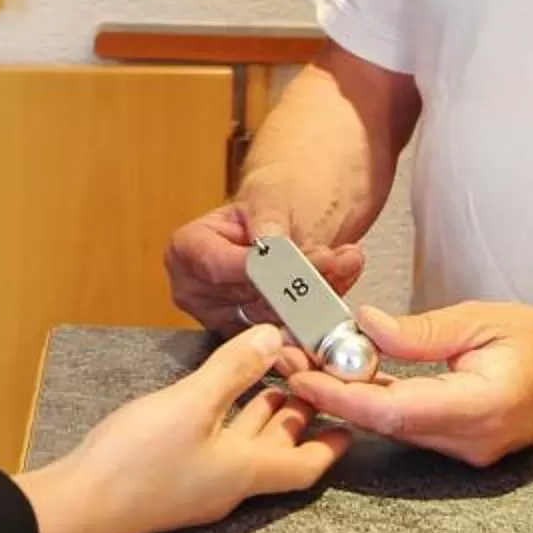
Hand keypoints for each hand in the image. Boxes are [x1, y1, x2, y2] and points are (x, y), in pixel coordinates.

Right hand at [15, 326, 349, 532]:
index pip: (304, 466)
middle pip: (275, 453)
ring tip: (275, 379)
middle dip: (297, 417)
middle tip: (313, 381)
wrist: (78, 504)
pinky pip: (217, 445)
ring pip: (244, 447)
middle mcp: (228, 483)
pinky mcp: (172, 477)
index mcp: (245, 472)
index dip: (331, 445)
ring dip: (261, 415)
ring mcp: (198, 482)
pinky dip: (228, 418)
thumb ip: (234, 370)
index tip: (350, 419)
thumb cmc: (138, 460)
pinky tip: (217, 393)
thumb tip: (274, 338)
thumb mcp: (192, 404)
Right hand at [164, 201, 366, 333]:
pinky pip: (293, 332)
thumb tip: (270, 244)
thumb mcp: (271, 197)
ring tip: (345, 260)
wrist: (294, 212)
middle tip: (336, 258)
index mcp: (187, 250)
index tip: (302, 262)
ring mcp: (226, 318)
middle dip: (300, 282)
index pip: (220, 270)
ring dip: (320, 291)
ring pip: (278, 321)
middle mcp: (199, 291)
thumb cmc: (273, 199)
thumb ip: (269, 222)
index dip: (263, 271)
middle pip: (251, 300)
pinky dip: (324, 307)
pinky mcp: (257, 336)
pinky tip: (342, 279)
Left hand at [283, 303, 532, 467]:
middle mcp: (469, 439)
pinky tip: (353, 376)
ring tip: (309, 362)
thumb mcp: (484, 320)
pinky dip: (379, 403)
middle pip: (385, 424)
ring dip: (351, 398)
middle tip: (289, 359)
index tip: (302, 374)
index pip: (394, 410)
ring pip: (395, 428)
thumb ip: (421, 331)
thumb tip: (365, 326)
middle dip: (332, 394)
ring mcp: (468, 450)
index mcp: (478, 406)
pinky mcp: (465, 445)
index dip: (341, 396)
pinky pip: (413, 427)